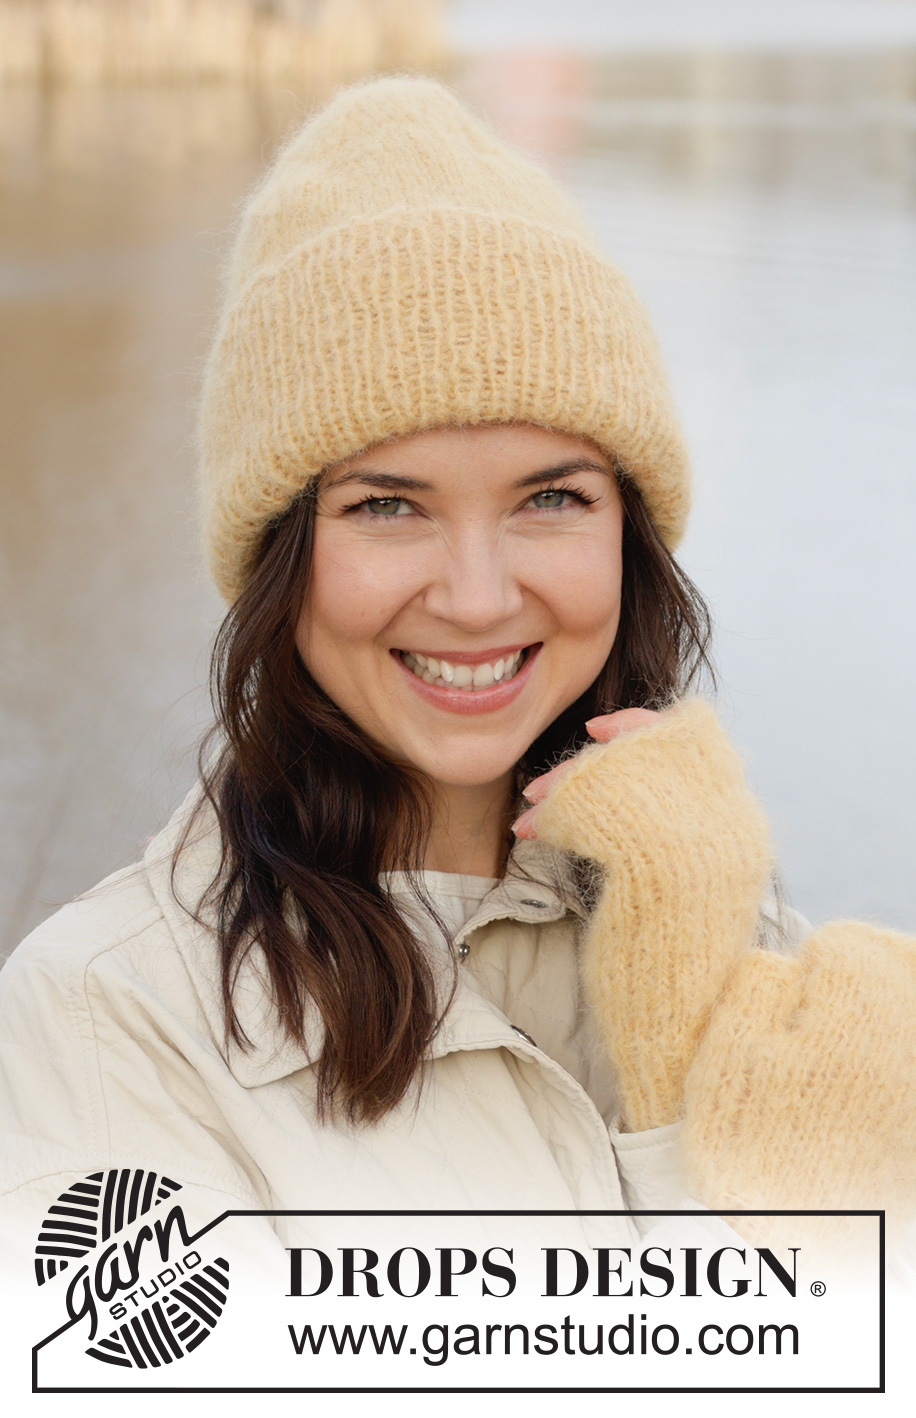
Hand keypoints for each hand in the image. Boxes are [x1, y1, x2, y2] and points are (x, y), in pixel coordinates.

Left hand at [509, 698, 773, 1130]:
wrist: (676, 1026)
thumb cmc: (663, 966)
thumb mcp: (667, 885)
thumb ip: (655, 829)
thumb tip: (604, 781)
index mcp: (736, 826)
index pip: (694, 737)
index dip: (640, 726)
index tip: (594, 730)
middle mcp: (726, 823)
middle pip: (649, 746)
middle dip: (583, 761)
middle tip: (538, 787)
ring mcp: (695, 841)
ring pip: (617, 771)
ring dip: (562, 786)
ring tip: (529, 811)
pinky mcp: (654, 863)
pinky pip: (596, 807)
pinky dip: (556, 813)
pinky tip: (532, 833)